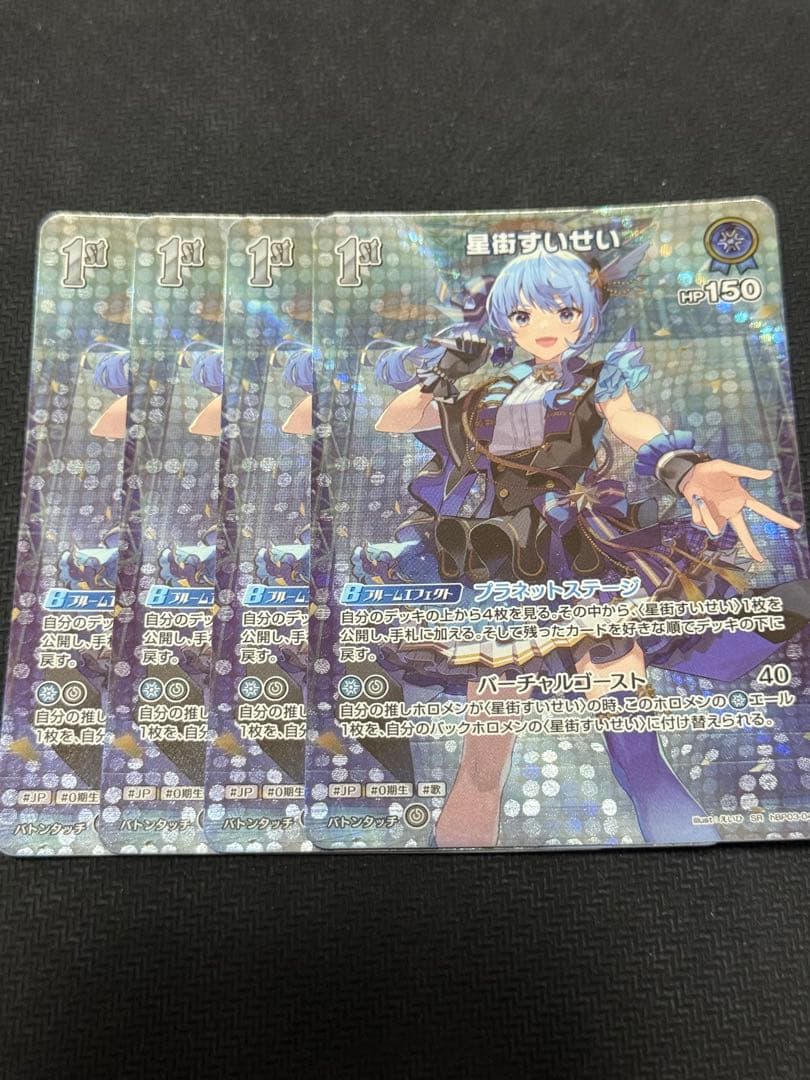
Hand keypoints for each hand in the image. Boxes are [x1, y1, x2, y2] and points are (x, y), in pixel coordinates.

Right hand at [429, 331, 490, 379]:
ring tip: (465, 345)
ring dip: (468, 338)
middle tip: (472, 347)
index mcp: (478, 355)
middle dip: (475, 341)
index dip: (484, 342)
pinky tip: (460, 345)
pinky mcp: (456, 343)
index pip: (484, 345)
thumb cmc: (460, 371)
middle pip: (477, 339)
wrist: (446, 371)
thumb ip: (482, 359)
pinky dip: (461, 339)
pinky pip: (460, 337)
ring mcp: (464, 345)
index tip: (482, 342)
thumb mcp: (472, 368)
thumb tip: (491, 348)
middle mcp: (472, 349)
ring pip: (469, 335)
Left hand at [681, 459, 801, 561]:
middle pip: (743, 531)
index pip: (763, 510)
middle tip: (760, 559)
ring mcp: (717, 516)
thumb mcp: (728, 468)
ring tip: (701, 496)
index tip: (795, 526)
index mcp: (741, 498)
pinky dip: (697, 510)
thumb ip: (748, 472)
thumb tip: (770, 474)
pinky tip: (695, 499)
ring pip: (715, 526)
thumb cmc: (711, 471)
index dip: (778, 518)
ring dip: (707, 512)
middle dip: (750, 545)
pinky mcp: (704, 518)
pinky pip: (702, 520)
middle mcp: (731, 510)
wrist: (689, 474)